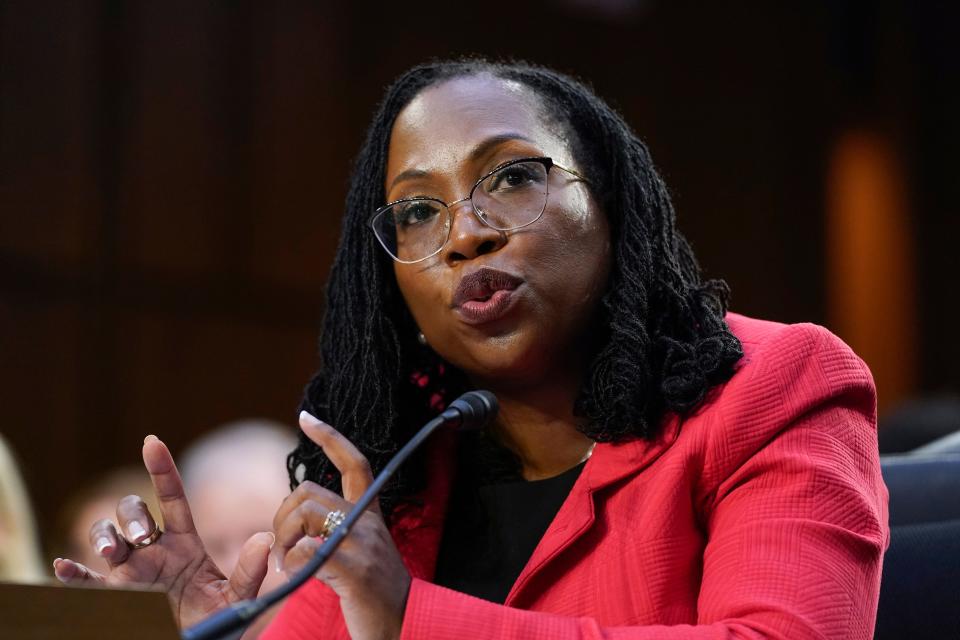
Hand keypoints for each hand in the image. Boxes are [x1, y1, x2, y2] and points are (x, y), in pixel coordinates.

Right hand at [53, 435, 273, 628]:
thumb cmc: (218, 620)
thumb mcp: (237, 598)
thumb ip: (251, 571)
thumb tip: (263, 539)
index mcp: (185, 543)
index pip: (172, 497)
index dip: (162, 469)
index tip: (152, 441)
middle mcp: (153, 550)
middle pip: (133, 512)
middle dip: (132, 516)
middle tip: (140, 537)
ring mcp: (131, 571)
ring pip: (106, 536)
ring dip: (103, 536)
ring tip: (109, 552)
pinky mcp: (115, 596)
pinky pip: (87, 581)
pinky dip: (72, 574)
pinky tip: (63, 568)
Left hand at [273, 411, 410, 639]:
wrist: (403, 627)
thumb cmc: (375, 596)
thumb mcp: (362, 551)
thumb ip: (339, 528)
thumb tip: (301, 517)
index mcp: (370, 515)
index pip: (354, 462)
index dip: (330, 436)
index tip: (307, 417)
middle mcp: (368, 522)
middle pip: (309, 491)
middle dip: (282, 515)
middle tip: (282, 545)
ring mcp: (362, 543)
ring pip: (305, 513)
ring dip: (283, 538)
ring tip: (287, 562)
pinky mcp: (353, 569)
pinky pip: (304, 552)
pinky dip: (290, 564)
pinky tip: (296, 578)